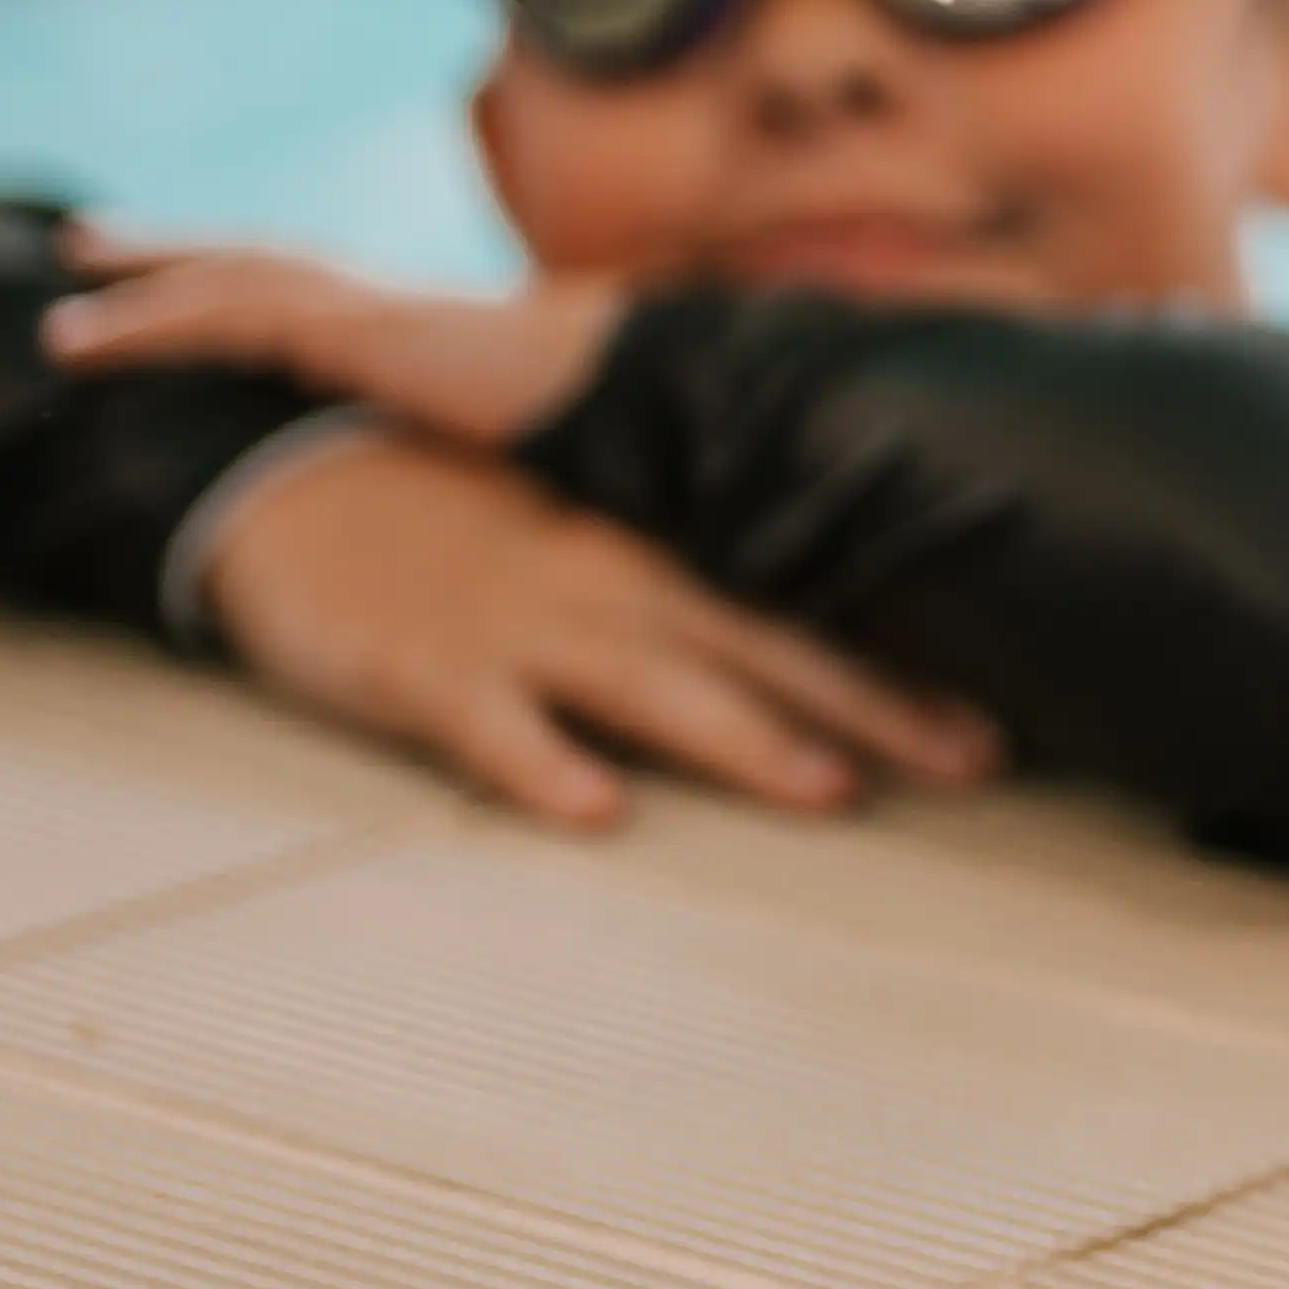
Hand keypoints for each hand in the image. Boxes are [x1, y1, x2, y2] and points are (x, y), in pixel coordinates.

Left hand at [50, 226, 620, 447]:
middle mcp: (377, 300)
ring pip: (220, 280)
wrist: (634, 400)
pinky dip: (146, 324)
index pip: (306, 285)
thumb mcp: (511, 437)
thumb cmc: (597, 425)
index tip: (183, 277)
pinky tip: (87, 340)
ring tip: (60, 316)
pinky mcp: (342, 329)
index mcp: (414, 324)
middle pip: (249, 258)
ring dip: (134, 288)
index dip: (238, 278)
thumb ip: (466, 443)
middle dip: (168, 252)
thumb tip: (464, 480)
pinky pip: (218, 318)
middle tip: (88, 244)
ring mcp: (359, 306)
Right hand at [196, 435, 995, 829]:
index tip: (1000, 714)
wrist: (289, 477)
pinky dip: (539, 766)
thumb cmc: (448, 524)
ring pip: (647, 690)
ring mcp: (516, 629)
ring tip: (828, 790)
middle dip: (870, 708)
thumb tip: (791, 643)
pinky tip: (592, 811)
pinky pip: (489, 728)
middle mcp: (604, 589)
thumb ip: (676, 592)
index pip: (794, 614)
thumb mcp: (578, 539)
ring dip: (741, 736)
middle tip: (977, 762)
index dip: (896, 666)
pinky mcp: (424, 672)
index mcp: (646, 559)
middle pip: (757, 652)